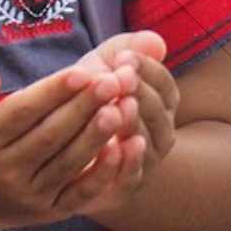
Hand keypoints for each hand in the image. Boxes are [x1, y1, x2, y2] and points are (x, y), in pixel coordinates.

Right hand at [0, 61, 137, 230]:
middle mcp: (2, 173)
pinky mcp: (48, 212)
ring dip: (99, 134)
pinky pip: (80, 193)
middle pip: (50, 136)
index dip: (53, 92)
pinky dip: (105, 172)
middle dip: (84, 107)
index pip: (22, 113)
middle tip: (115, 81)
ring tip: (124, 105)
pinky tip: (127, 146)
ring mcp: (27, 196)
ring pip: (69, 162)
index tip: (82, 70)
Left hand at [67, 32, 178, 213]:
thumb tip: (156, 42)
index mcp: (161, 103)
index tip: (124, 57)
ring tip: (116, 108)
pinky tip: (114, 146)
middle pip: (156, 111)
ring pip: (145, 143)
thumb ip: (127, 49)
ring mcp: (145, 163)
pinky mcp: (123, 189)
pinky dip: (126, 164)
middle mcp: (160, 134)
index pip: (164, 85)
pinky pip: (131, 178)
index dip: (147, 70)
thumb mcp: (106, 67)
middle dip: (138, 92)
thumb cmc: (90, 96)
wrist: (66, 146)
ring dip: (132, 124)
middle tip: (119, 78)